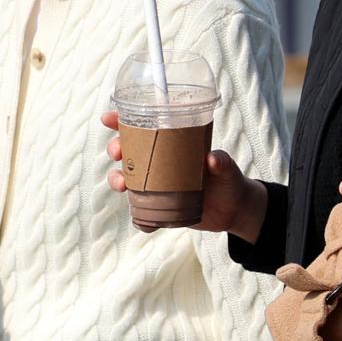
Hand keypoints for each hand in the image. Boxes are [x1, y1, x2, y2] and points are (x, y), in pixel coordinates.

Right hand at [101, 111, 268, 239]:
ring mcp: (156, 185)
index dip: (121, 121)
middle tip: (118, 153)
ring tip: (122, 186)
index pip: (143, 128)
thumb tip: (212, 159)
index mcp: (171, 145)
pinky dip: (138, 218)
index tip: (108, 118)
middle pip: (128, 151)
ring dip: (117, 180)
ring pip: (127, 179)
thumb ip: (221, 162)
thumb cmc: (229, 180)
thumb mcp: (227, 168)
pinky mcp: (159, 207)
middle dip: (116, 149)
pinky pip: (141, 212)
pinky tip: (141, 221)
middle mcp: (159, 163)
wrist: (233, 210)